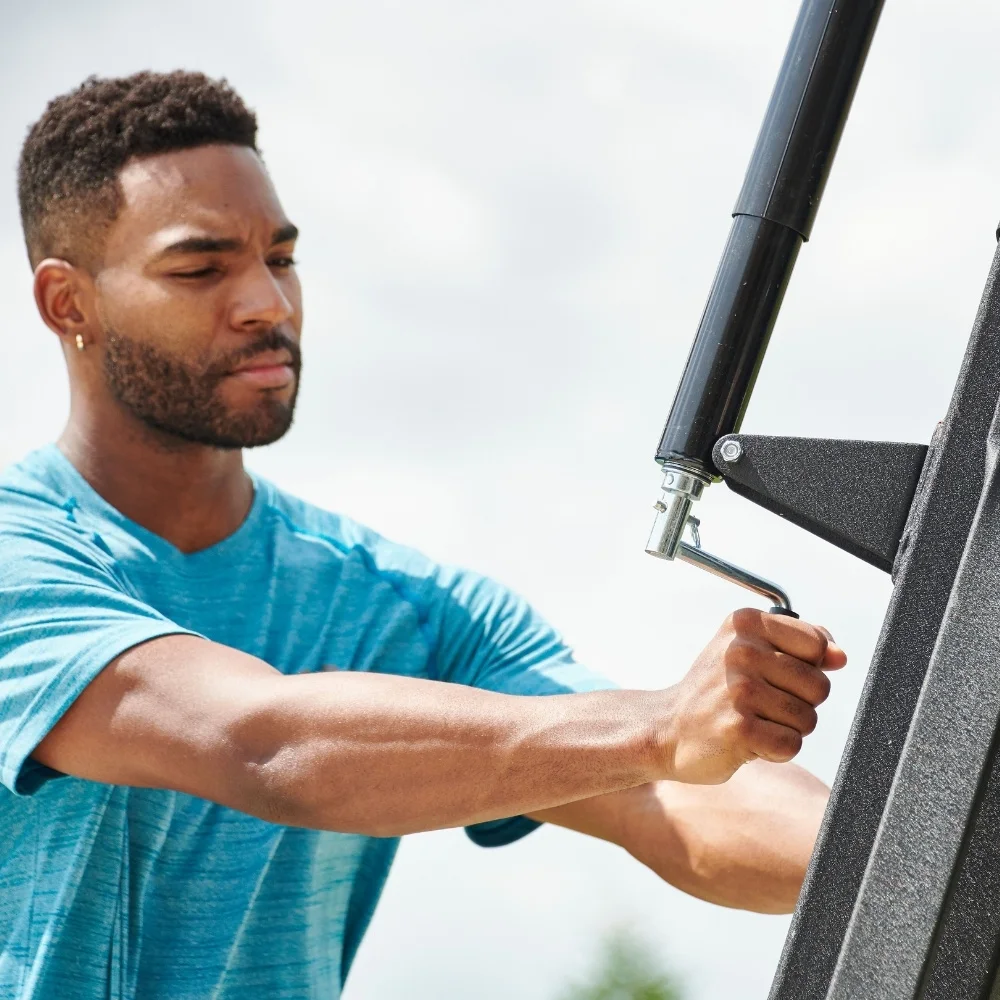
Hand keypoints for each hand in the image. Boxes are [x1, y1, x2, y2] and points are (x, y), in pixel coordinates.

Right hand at [662, 608, 846, 783]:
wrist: (666, 728)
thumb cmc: (713, 690)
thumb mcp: (747, 649)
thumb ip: (799, 644)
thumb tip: (840, 656)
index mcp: (744, 624)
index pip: (817, 644)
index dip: (807, 666)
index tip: (774, 674)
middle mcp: (740, 652)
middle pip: (819, 685)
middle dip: (799, 703)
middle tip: (761, 703)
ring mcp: (739, 691)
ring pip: (808, 719)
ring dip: (786, 729)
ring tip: (752, 721)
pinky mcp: (739, 729)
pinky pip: (791, 745)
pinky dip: (775, 751)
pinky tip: (748, 740)